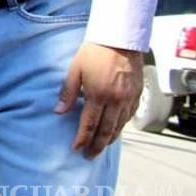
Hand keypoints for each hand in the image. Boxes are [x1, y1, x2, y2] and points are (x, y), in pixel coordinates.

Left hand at [55, 42, 142, 158]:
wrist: (120, 39)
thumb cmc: (94, 53)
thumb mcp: (75, 70)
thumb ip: (67, 92)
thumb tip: (58, 111)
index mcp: (98, 95)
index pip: (89, 124)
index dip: (83, 139)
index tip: (76, 148)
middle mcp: (116, 100)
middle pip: (106, 130)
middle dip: (97, 146)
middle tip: (89, 156)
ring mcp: (128, 99)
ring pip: (120, 126)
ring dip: (110, 139)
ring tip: (101, 147)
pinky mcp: (137, 95)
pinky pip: (129, 117)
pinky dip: (122, 127)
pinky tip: (115, 131)